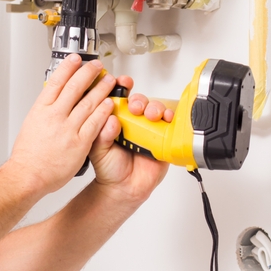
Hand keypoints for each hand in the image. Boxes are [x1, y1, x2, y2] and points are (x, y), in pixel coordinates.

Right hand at [9, 55, 116, 194]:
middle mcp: (54, 115)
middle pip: (75, 87)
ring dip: (101, 89)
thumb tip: (55, 101)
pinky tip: (110, 103)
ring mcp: (67, 128)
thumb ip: (45, 111)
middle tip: (98, 66)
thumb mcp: (32, 124)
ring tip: (110, 80)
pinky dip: (104, 111)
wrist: (28, 175)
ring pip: (88, 102)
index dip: (68, 67)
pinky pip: (95, 122)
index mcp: (41, 109)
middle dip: (89, 73)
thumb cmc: (28, 155)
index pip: (56, 81)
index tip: (76, 59)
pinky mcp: (79, 142)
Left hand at [88, 76, 169, 204]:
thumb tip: (110, 120)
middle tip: (135, 106)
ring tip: (149, 115)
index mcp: (116, 119)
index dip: (121, 86)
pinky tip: (166, 120)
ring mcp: (149, 129)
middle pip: (141, 101)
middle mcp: (134, 122)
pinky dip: (171, 119)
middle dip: (140, 99)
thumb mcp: (99, 149)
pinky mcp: (163, 139)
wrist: (123, 189)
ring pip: (157, 109)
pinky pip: (170, 125)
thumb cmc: (109, 167)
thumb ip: (101, 135)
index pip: (120, 97)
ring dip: (155, 107)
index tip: (121, 81)